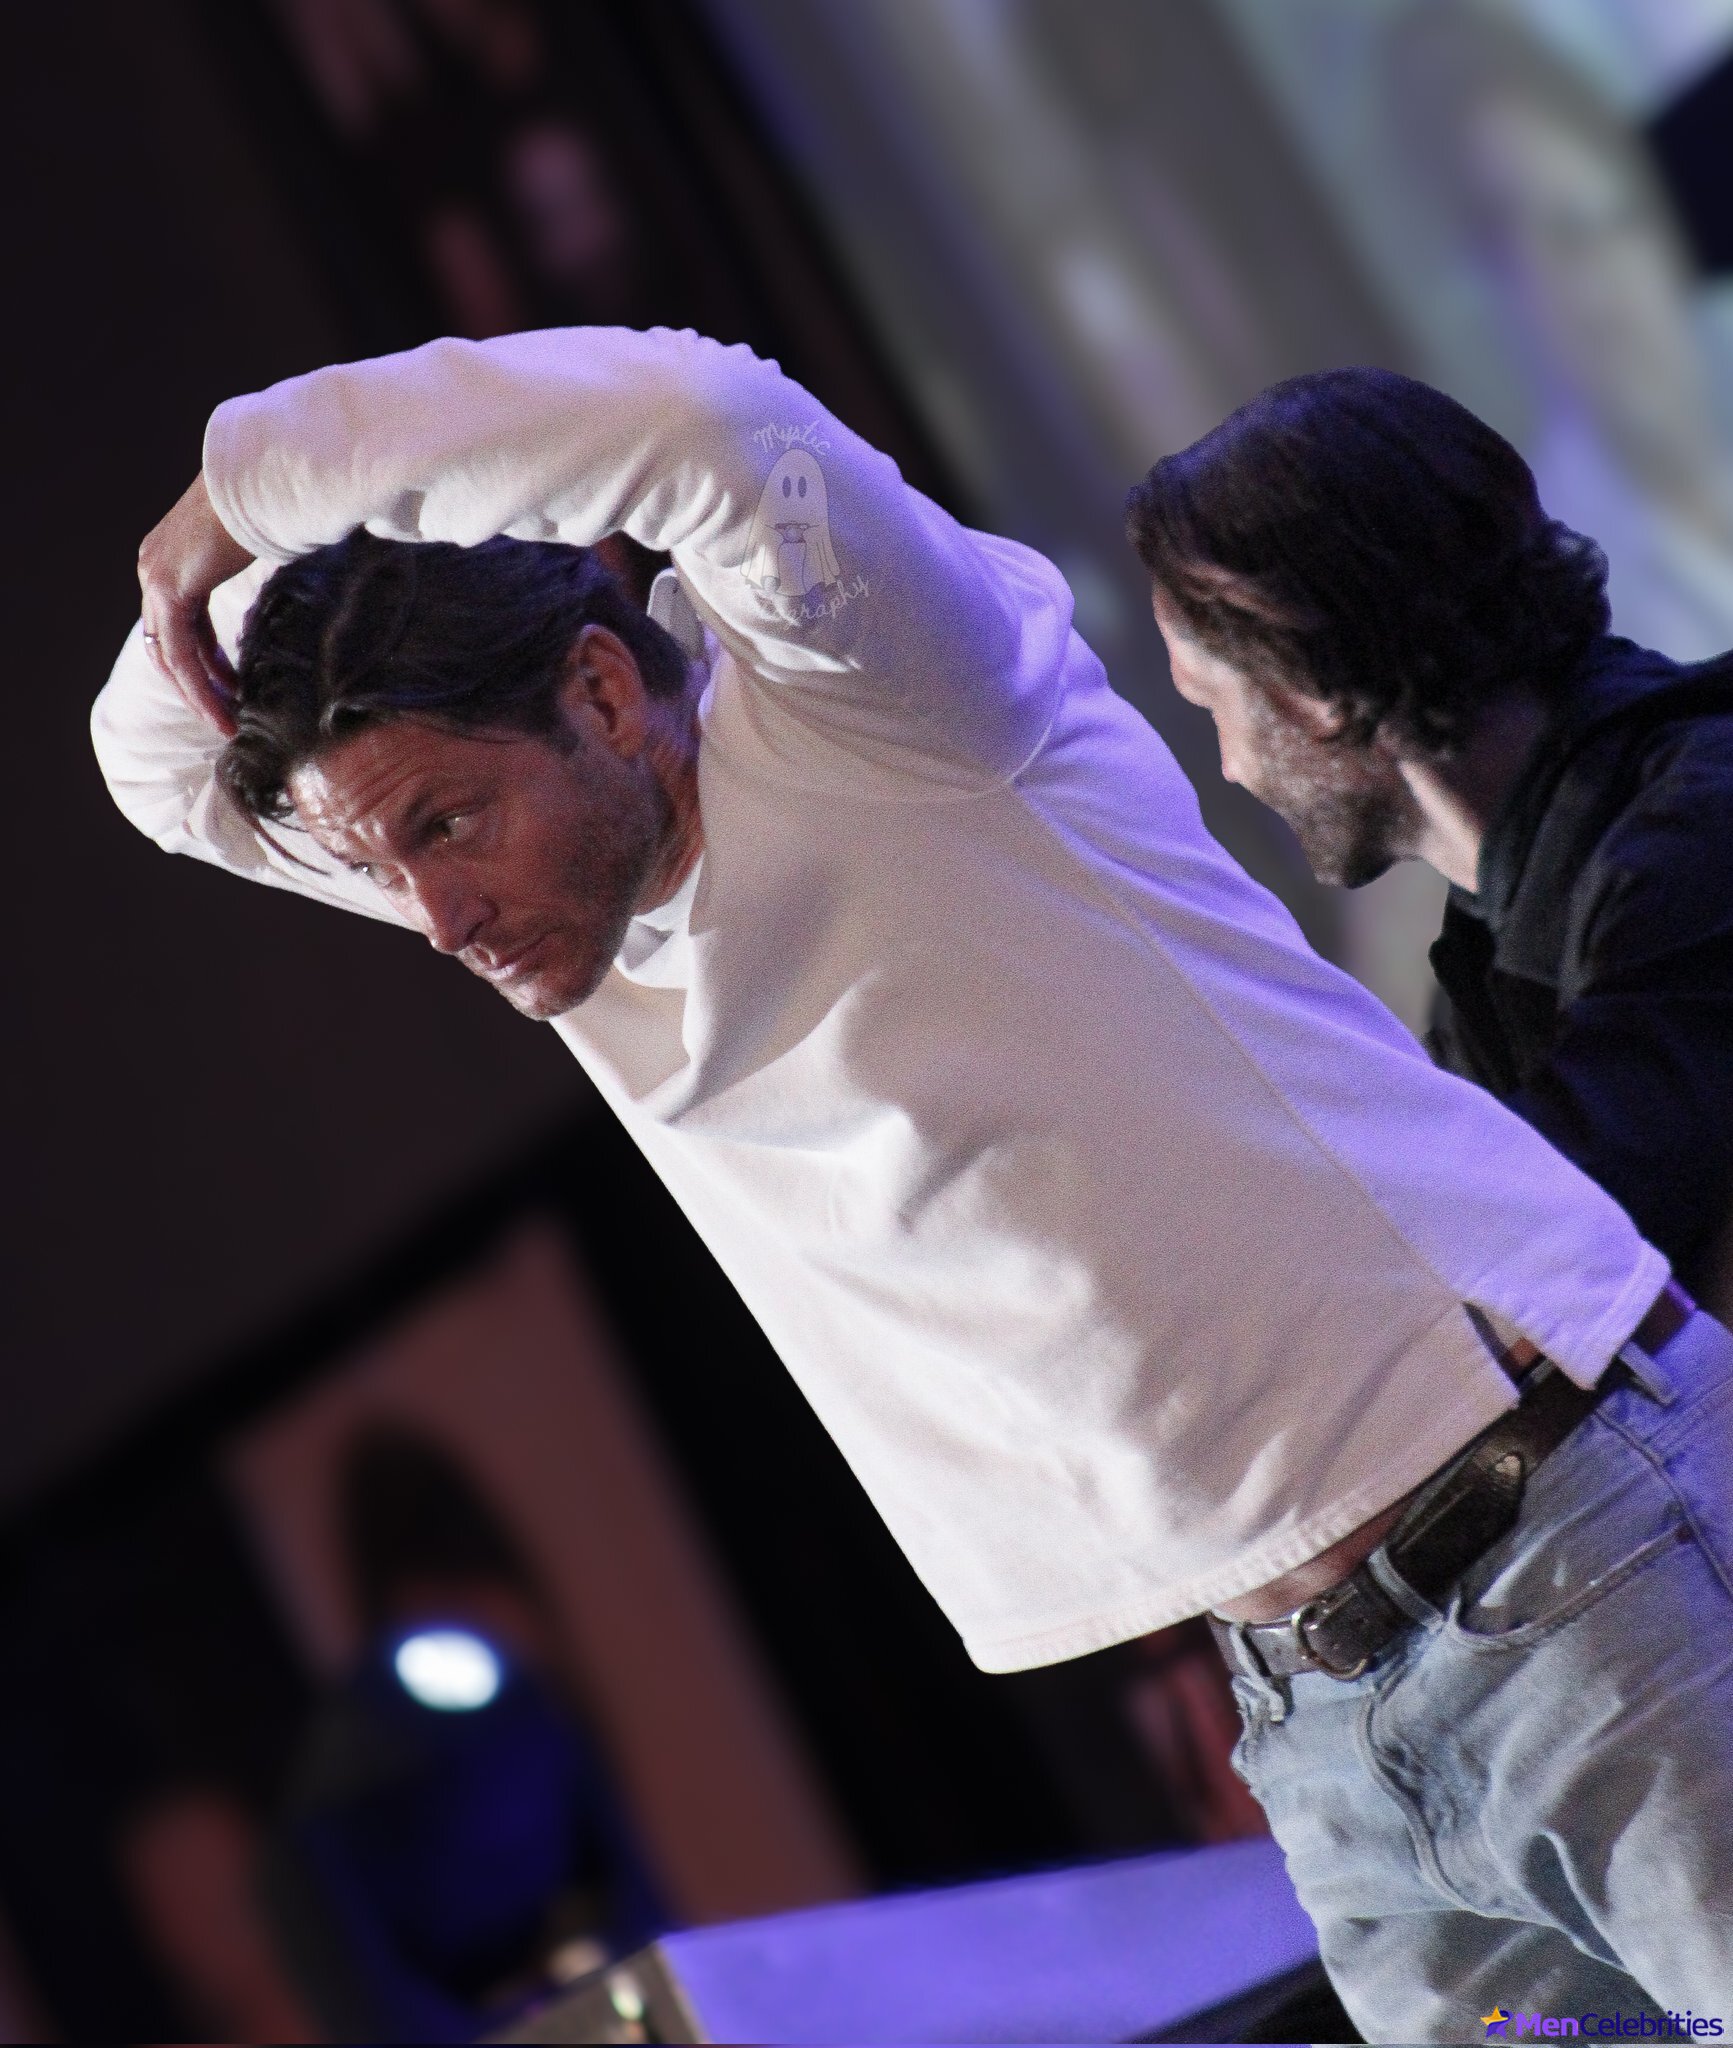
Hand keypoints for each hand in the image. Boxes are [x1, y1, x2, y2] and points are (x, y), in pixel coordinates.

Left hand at [137, 473, 254, 736]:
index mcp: (168, 557)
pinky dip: (200, 687)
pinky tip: (224, 708)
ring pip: (170, 658)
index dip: (203, 659)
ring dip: (198, 695)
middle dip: (196, 684)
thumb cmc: (267, 500)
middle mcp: (152, 569)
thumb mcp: (254, 541)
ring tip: (227, 723)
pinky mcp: (168, 591)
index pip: (178, 623)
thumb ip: (251, 564)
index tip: (232, 684)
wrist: (256, 478)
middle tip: (225, 713)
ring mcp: (155, 579)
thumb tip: (292, 561)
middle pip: (166, 645)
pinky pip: (181, 655)